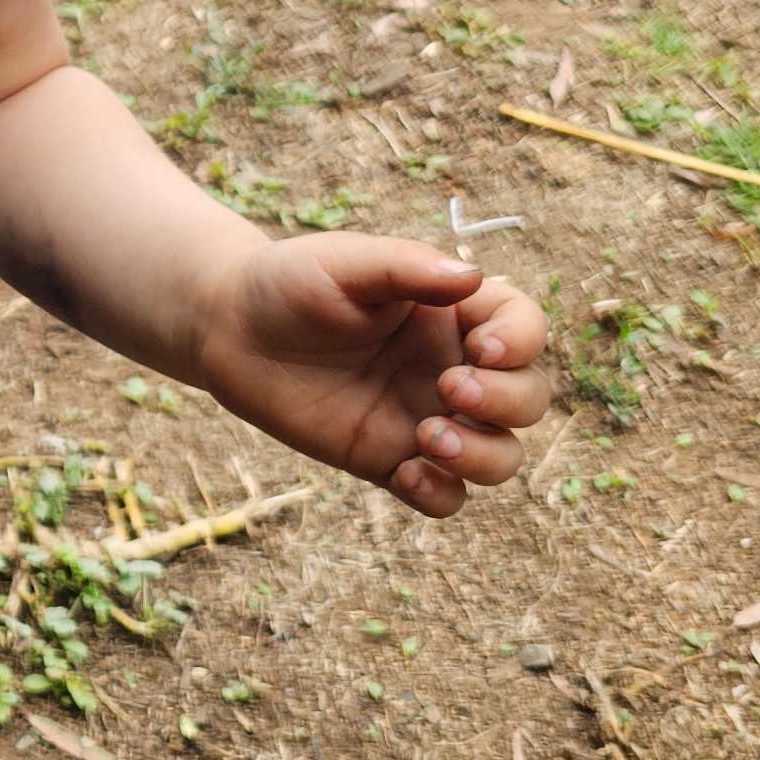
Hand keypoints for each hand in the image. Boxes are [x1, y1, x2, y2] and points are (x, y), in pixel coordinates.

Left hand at [189, 236, 549, 520]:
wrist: (231, 329)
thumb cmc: (292, 282)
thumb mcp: (345, 262)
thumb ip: (406, 267)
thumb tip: (472, 277)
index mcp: (454, 313)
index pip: (524, 329)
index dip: (521, 343)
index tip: (480, 349)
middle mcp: (453, 367)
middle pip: (528, 399)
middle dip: (506, 402)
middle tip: (447, 390)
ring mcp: (427, 418)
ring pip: (500, 456)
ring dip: (483, 456)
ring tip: (427, 437)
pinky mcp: (391, 459)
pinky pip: (445, 497)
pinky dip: (441, 494)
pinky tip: (404, 472)